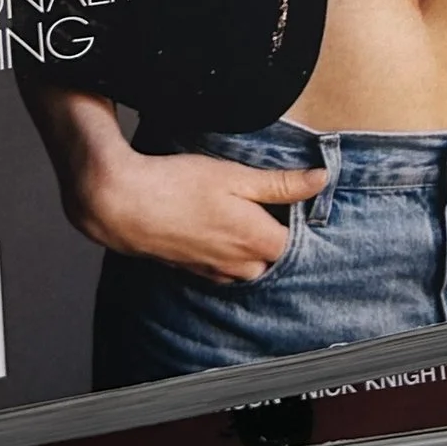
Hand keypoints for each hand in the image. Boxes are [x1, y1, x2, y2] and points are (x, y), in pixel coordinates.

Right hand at [73, 145, 326, 281]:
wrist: (124, 205)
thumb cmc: (179, 185)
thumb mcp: (236, 175)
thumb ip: (281, 183)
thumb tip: (322, 179)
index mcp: (256, 240)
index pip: (297, 242)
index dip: (299, 220)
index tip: (295, 199)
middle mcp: (239, 263)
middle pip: (275, 258)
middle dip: (278, 236)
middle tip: (271, 204)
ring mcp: (215, 270)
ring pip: (250, 268)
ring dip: (253, 248)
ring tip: (243, 215)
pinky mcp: (194, 269)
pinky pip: (224, 270)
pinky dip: (229, 254)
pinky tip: (217, 229)